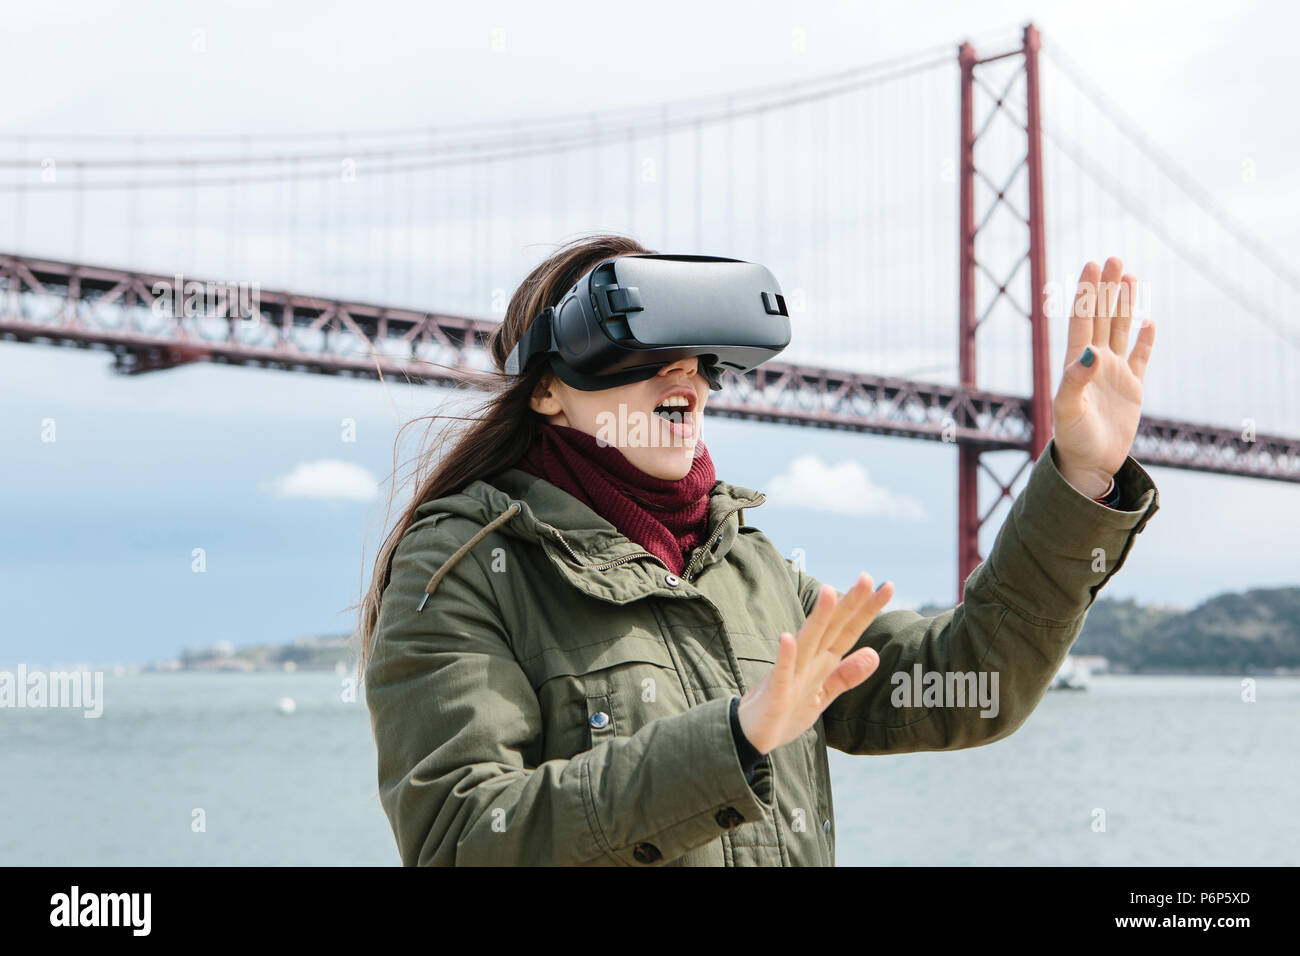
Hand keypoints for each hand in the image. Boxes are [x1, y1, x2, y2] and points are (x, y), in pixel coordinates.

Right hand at [737, 573, 892, 754]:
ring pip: (807, 642)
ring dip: (817, 618)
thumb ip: (846, 675)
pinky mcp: (776, 693)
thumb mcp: (823, 696)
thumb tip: (875, 654)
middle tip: (866, 577)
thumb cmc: (785, 711)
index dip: (868, 610)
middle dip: (849, 604)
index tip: (888, 587)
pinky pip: (781, 673)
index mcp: (822, 662)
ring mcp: (791, 674)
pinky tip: (787, 638)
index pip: (849, 631)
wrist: (751, 734)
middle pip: (832, 628)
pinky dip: (784, 656)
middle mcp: (807, 661)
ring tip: (829, 592)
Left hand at [1052, 257, 1156, 497]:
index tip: (1091, 265)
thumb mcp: (1068, 409)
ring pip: (1120, 331)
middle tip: (1113, 259)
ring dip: (1124, 305)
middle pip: (1102, 318)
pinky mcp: (1132, 389)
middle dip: (1106, 290)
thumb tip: (1090, 351)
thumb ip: (1076, 378)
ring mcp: (1114, 374)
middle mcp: (1095, 363)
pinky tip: (1147, 321)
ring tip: (1129, 277)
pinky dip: (1144, 340)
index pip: (1082, 321)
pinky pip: (1140, 358)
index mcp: (1076, 364)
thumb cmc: (1072, 439)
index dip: (1086, 294)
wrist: (1089, 464)